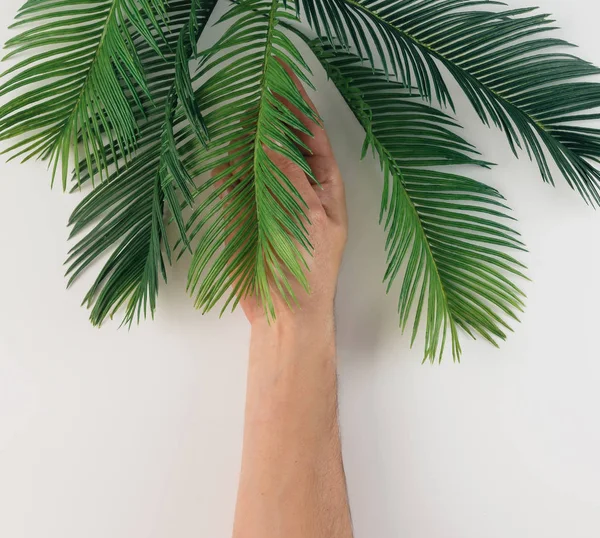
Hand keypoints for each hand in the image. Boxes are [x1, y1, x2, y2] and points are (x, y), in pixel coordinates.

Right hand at [214, 67, 347, 328]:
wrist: (287, 312)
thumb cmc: (311, 270)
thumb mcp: (312, 219)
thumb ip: (293, 181)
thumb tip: (271, 145)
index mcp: (326, 194)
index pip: (315, 143)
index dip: (303, 114)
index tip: (289, 84)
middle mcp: (300, 195)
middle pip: (286, 149)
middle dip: (273, 123)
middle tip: (258, 94)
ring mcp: (273, 207)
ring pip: (259, 167)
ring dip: (249, 146)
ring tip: (239, 120)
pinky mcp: (250, 222)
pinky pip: (238, 192)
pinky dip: (230, 176)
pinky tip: (224, 162)